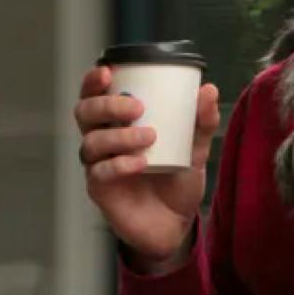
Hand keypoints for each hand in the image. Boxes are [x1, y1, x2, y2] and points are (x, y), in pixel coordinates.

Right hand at [73, 65, 219, 267]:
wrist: (176, 223)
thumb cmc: (176, 180)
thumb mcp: (195, 148)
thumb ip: (201, 121)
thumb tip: (208, 90)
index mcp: (117, 123)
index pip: (94, 95)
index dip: (93, 81)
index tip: (108, 71)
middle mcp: (102, 141)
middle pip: (84, 113)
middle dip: (107, 105)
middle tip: (137, 108)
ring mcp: (98, 166)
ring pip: (91, 142)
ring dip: (118, 135)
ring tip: (149, 137)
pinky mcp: (101, 191)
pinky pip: (100, 173)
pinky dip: (120, 164)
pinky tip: (141, 163)